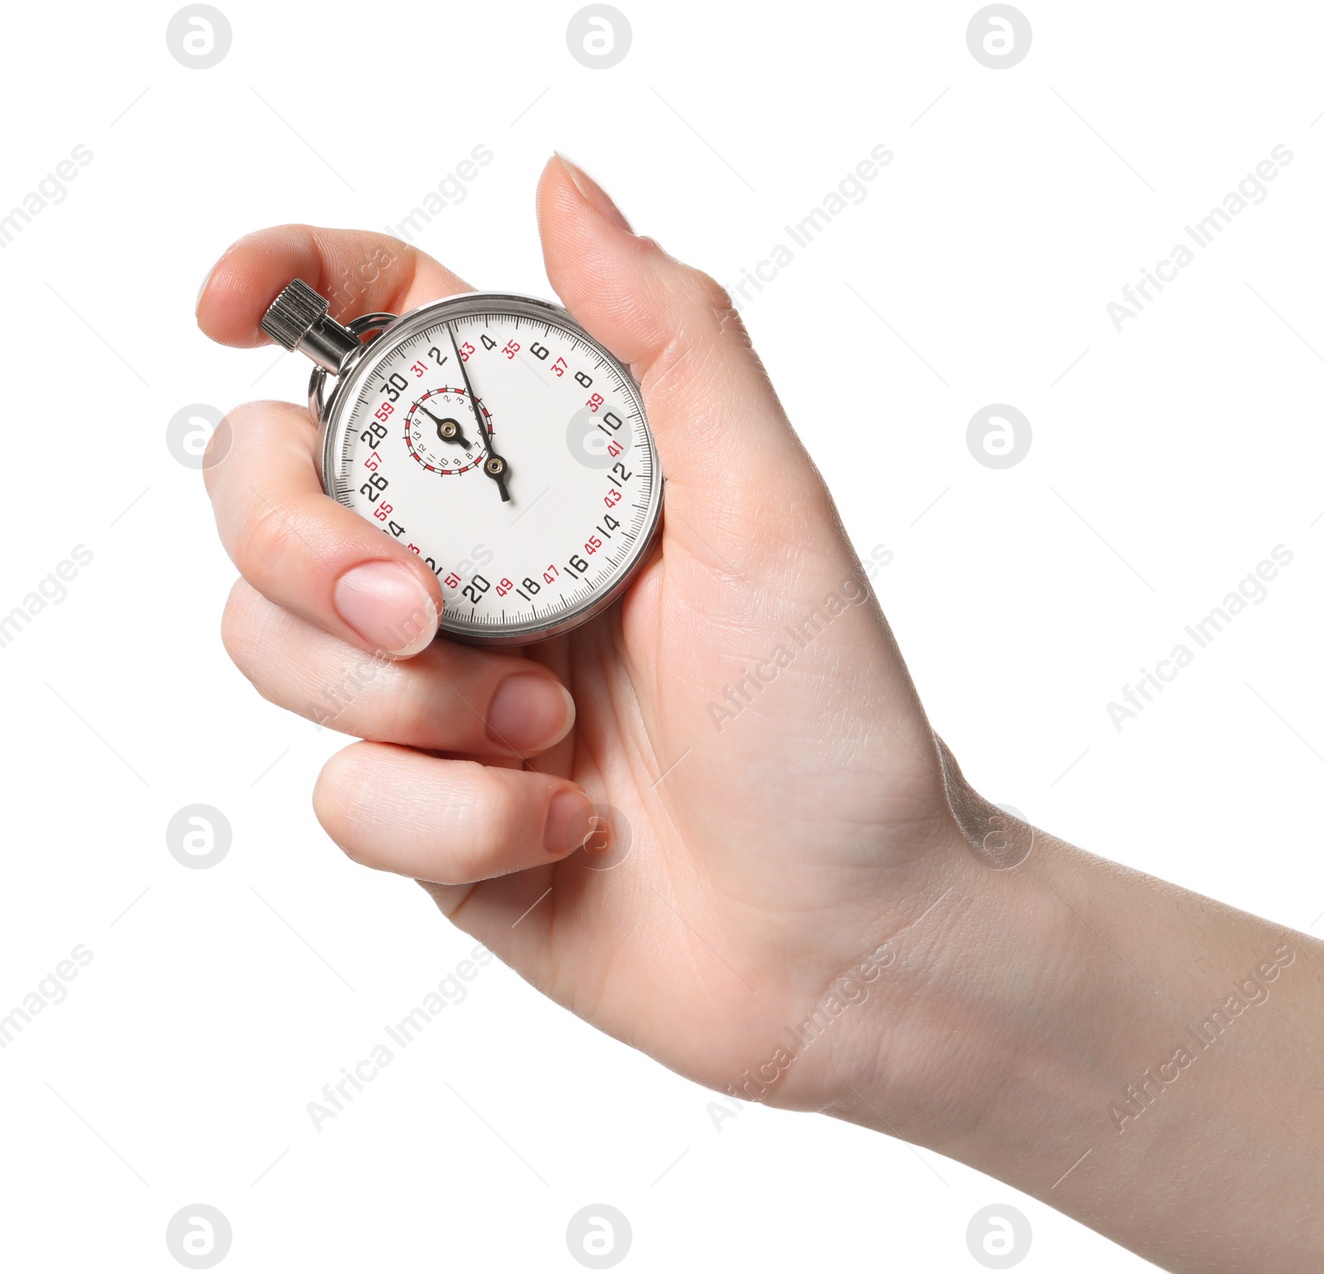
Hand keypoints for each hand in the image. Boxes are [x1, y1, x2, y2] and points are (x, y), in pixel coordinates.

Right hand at [195, 156, 983, 1115]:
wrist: (847, 938)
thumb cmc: (834, 728)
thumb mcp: (772, 518)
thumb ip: (672, 345)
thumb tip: (565, 187)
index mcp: (561, 469)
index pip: (387, 334)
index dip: (287, 284)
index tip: (230, 305)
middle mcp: (486, 565)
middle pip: (272, 489)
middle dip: (310, 547)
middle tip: (422, 610)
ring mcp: (445, 691)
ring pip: (278, 647)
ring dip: (414, 705)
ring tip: (557, 738)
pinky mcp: (428, 812)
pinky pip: (345, 795)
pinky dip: (456, 820)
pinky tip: (566, 828)